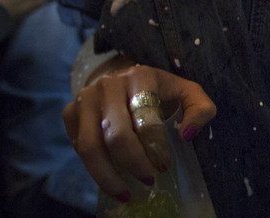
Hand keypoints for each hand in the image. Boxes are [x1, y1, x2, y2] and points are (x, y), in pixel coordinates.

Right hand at [63, 62, 215, 201]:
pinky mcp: (70, 112)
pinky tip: (110, 179)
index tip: (164, 166)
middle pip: (116, 135)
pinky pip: (78, 148)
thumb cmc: (160, 91)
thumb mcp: (188, 93)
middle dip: (133, 163)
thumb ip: (200, 109)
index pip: (145, 117)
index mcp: (139, 76)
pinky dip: (93, 168)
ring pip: (90, 146)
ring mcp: (85, 98)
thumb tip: (188, 134)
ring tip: (126, 194)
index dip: (155, 146)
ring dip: (108, 176)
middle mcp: (108, 84)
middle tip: (149, 180)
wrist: (123, 78)